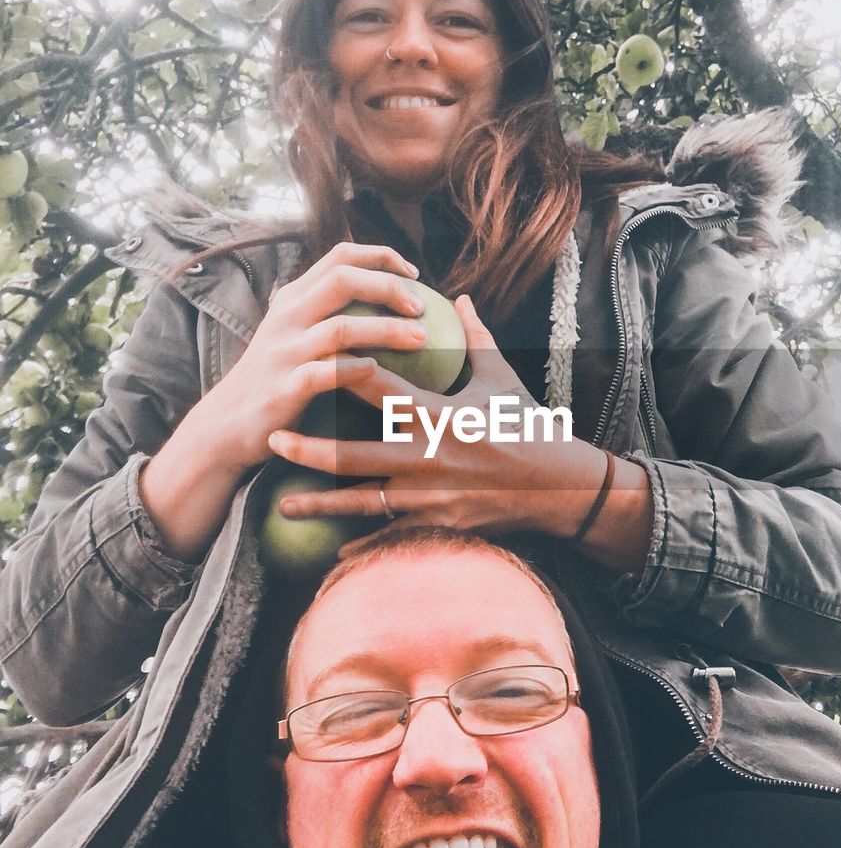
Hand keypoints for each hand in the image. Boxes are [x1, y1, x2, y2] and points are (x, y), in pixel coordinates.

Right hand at [193, 242, 429, 476]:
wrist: (227, 423)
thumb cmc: (276, 377)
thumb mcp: (293, 333)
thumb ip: (326, 311)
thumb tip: (384, 296)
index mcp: (294, 298)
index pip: (341, 257)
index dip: (382, 257)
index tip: (414, 274)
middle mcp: (288, 317)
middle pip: (343, 280)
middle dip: (389, 287)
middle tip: (422, 307)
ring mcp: (284, 351)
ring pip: (340, 328)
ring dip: (386, 330)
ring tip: (421, 338)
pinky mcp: (284, 388)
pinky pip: (324, 374)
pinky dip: (354, 369)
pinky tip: (378, 370)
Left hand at [266, 294, 610, 547]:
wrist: (560, 486)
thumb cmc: (529, 426)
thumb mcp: (502, 379)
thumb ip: (474, 339)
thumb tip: (460, 298)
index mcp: (441, 415)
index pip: (383, 389)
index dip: (345, 372)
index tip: (312, 360)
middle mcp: (429, 457)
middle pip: (357, 455)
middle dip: (311, 449)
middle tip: (272, 438)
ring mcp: (431, 496)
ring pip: (364, 503)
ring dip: (321, 505)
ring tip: (281, 505)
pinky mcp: (439, 524)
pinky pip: (392, 536)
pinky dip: (362, 545)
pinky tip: (332, 549)